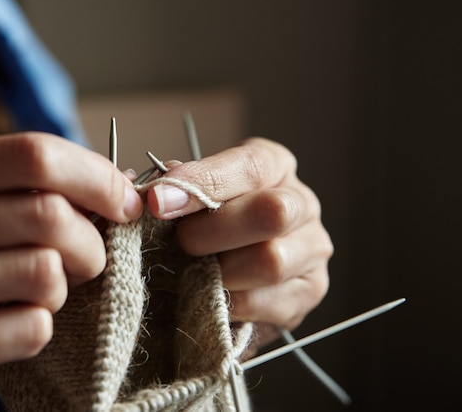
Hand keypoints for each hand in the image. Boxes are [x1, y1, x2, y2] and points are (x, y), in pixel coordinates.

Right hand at [0, 133, 142, 411]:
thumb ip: (14, 193)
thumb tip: (115, 185)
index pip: (31, 153)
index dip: (94, 176)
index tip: (124, 202)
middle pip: (47, 213)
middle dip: (91, 243)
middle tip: (86, 262)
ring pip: (43, 272)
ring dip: (62, 290)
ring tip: (38, 296)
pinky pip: (28, 328)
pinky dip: (38, 330)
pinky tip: (9, 329)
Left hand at [146, 137, 332, 349]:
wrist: (232, 269)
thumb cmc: (209, 221)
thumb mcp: (196, 193)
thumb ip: (177, 189)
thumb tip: (155, 193)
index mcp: (274, 165)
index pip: (250, 166)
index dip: (202, 182)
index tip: (158, 201)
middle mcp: (301, 202)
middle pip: (272, 212)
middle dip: (213, 230)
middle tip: (181, 242)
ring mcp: (312, 248)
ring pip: (270, 261)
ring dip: (219, 271)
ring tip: (194, 272)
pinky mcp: (308, 291)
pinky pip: (262, 301)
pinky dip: (225, 302)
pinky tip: (208, 295)